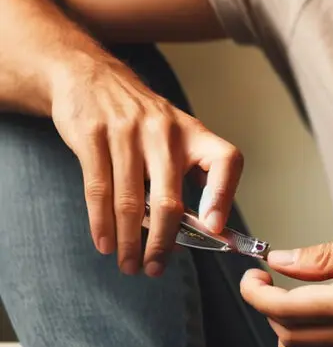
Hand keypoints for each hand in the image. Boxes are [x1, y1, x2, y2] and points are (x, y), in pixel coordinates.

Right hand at [51, 53, 242, 276]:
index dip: (224, 196)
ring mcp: (127, 132)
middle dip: (164, 243)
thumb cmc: (141, 117)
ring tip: (130, 265)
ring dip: (130, 242)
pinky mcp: (93, 136)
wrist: (93, 77)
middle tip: (155, 269)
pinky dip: (101, 224)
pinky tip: (105, 243)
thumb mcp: (176, 134)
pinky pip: (98, 190)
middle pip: (170, 199)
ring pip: (131, 202)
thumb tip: (203, 229)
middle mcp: (165, 131)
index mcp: (193, 133)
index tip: (215, 230)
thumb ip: (188, 174)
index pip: (226, 160)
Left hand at [241, 218, 332, 346]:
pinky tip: (319, 312)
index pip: (286, 310)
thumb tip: (283, 260)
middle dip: (268, 308)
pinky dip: (314, 339)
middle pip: (291, 336)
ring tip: (290, 293)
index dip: (257, 294)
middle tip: (268, 278)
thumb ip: (324, 257)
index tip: (250, 276)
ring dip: (289, 325)